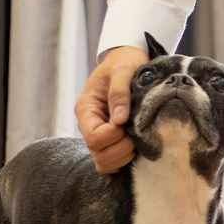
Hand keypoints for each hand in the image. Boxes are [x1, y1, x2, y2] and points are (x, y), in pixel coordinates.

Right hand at [75, 46, 146, 172]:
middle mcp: (89, 125)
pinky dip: (124, 159)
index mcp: (86, 109)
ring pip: (104, 162)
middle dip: (121, 149)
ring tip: (137, 139)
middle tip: (135, 134)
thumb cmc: (124, 63)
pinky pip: (112, 162)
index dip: (114, 136)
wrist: (127, 61)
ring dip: (123, 156)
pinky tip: (136, 144)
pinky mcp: (110, 140)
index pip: (94, 137)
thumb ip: (120, 93)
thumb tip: (120, 119)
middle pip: (98, 154)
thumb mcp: (122, 71)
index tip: (127, 123)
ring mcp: (99, 134)